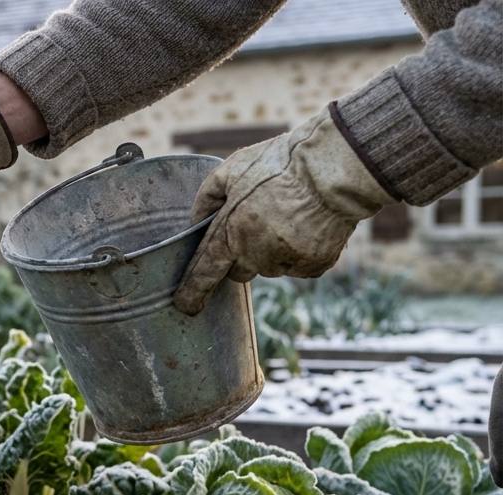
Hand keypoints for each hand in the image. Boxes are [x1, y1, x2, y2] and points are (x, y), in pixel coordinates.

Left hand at [173, 106, 396, 314]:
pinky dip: (300, 251)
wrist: (334, 167)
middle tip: (256, 224)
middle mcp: (256, 254)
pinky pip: (298, 266)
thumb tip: (195, 221)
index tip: (185, 306)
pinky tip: (308, 224)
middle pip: (238, 271)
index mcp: (230, 232)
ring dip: (272, 250)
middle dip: (240, 255)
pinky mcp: (313, 266)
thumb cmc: (280, 163)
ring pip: (269, 267)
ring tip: (288, 215)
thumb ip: (207, 198)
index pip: (204, 271)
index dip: (192, 291)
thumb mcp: (232, 169)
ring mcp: (286, 262)